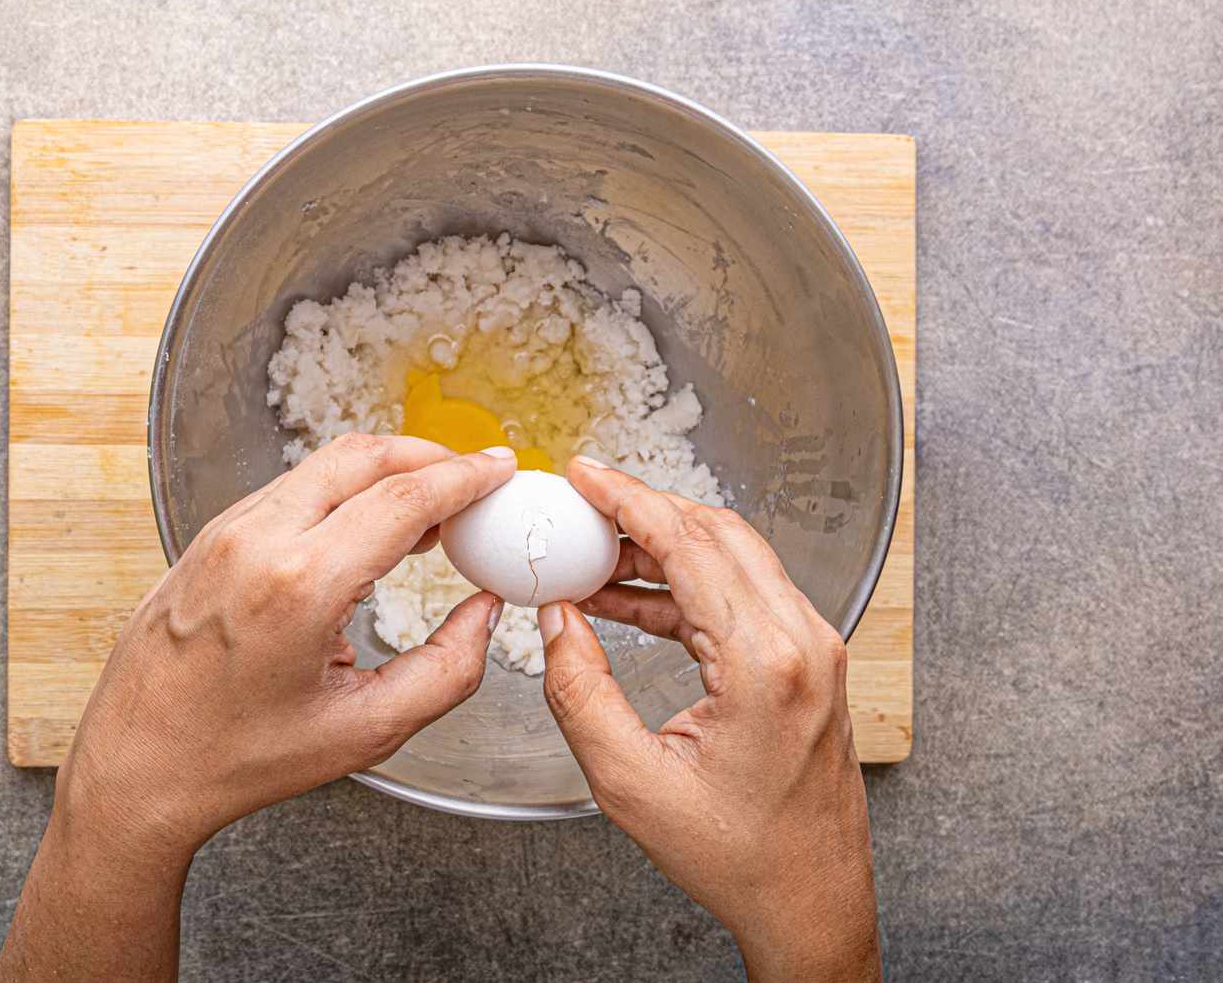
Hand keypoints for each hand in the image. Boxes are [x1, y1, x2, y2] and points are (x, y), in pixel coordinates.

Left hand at [0, 435, 515, 981]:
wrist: (136, 768)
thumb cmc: (239, 758)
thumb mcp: (365, 730)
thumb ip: (446, 670)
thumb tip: (484, 613)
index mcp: (299, 585)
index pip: (402, 498)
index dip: (464, 476)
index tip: (499, 469)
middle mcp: (256, 541)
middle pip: (364, 457)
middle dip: (430, 458)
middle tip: (473, 481)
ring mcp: (224, 532)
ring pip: (323, 466)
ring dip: (385, 473)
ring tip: (428, 515)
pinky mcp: (209, 537)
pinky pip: (289, 488)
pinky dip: (341, 491)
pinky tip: (365, 531)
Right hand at [538, 458, 880, 982]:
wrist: (809, 898)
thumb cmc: (737, 856)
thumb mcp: (631, 783)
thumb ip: (580, 692)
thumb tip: (558, 621)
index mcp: (763, 663)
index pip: (689, 545)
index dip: (628, 499)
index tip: (587, 474)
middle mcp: (801, 643)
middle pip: (716, 534)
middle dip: (643, 511)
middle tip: (583, 507)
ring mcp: (814, 649)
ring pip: (734, 558)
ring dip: (664, 547)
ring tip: (595, 559)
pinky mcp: (809, 662)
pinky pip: (744, 594)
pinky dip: (688, 585)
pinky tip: (633, 599)